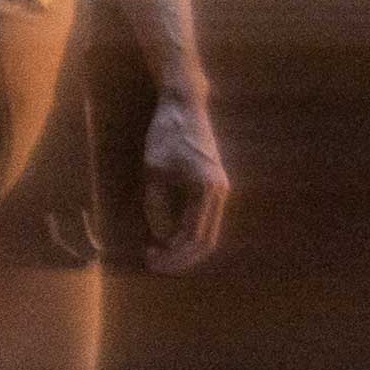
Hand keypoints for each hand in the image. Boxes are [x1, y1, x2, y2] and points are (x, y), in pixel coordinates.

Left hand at [136, 96, 231, 272]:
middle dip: (180, 258)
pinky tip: (167, 235)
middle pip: (206, 241)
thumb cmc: (166, 135)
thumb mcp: (153, 173)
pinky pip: (204, 219)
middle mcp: (220, 193)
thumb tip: (159, 239)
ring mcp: (220, 189)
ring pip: (207, 232)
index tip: (150, 261)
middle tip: (154, 263)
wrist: (184, 105)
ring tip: (158, 252)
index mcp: (207, 191)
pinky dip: (187, 232)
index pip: (193, 238)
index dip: (172, 255)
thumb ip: (157, 208)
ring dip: (184, 247)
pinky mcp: (213, 185)